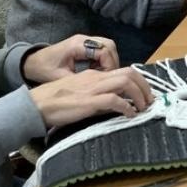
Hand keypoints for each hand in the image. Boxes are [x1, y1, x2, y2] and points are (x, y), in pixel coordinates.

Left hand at [22, 35, 118, 81]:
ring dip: (110, 61)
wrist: (31, 62)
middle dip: (113, 62)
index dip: (109, 66)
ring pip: (107, 46)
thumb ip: (80, 81)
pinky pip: (101, 49)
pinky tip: (98, 72)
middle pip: (109, 45)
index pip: (104, 51)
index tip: (107, 79)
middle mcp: (82, 39)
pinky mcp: (84, 45)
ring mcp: (83, 41)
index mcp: (77, 46)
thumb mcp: (60, 78)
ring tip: (105, 76)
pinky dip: (104, 60)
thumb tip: (98, 89)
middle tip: (110, 78)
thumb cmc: (43, 69)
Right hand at [30, 66, 153, 128]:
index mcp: (93, 75)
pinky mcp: (88, 101)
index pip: (123, 71)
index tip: (145, 95)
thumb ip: (98, 97)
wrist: (35, 105)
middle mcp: (95, 78)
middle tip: (150, 102)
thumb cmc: (55, 102)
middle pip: (130, 73)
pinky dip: (126, 107)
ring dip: (139, 95)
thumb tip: (118, 106)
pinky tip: (129, 115)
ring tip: (143, 109)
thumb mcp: (80, 95)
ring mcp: (92, 88)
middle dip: (145, 87)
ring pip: (125, 81)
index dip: (139, 82)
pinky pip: (114, 100)